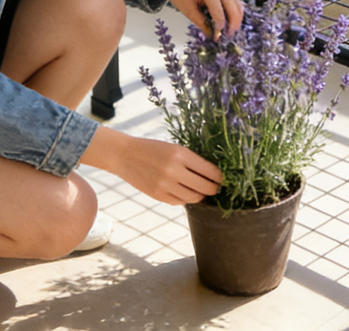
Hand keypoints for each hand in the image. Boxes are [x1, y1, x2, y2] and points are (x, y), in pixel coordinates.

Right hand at [81, 126, 220, 204]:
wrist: (126, 155)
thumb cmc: (153, 148)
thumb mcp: (174, 148)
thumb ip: (191, 160)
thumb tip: (212, 174)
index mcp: (181, 154)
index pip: (210, 171)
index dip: (219, 177)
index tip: (223, 178)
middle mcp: (175, 170)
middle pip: (205, 187)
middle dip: (213, 189)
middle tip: (216, 188)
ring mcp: (166, 185)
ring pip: (194, 198)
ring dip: (200, 195)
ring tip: (201, 191)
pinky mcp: (158, 196)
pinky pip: (180, 202)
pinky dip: (185, 198)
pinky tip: (185, 192)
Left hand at [147, 0, 243, 38]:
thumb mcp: (187, 10)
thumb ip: (202, 23)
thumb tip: (214, 36)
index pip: (219, 14)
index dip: (219, 29)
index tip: (216, 39)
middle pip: (234, 10)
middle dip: (232, 26)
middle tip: (226, 39)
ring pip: (238, 7)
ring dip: (235, 21)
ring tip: (227, 34)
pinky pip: (235, 4)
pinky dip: (234, 15)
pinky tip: (227, 25)